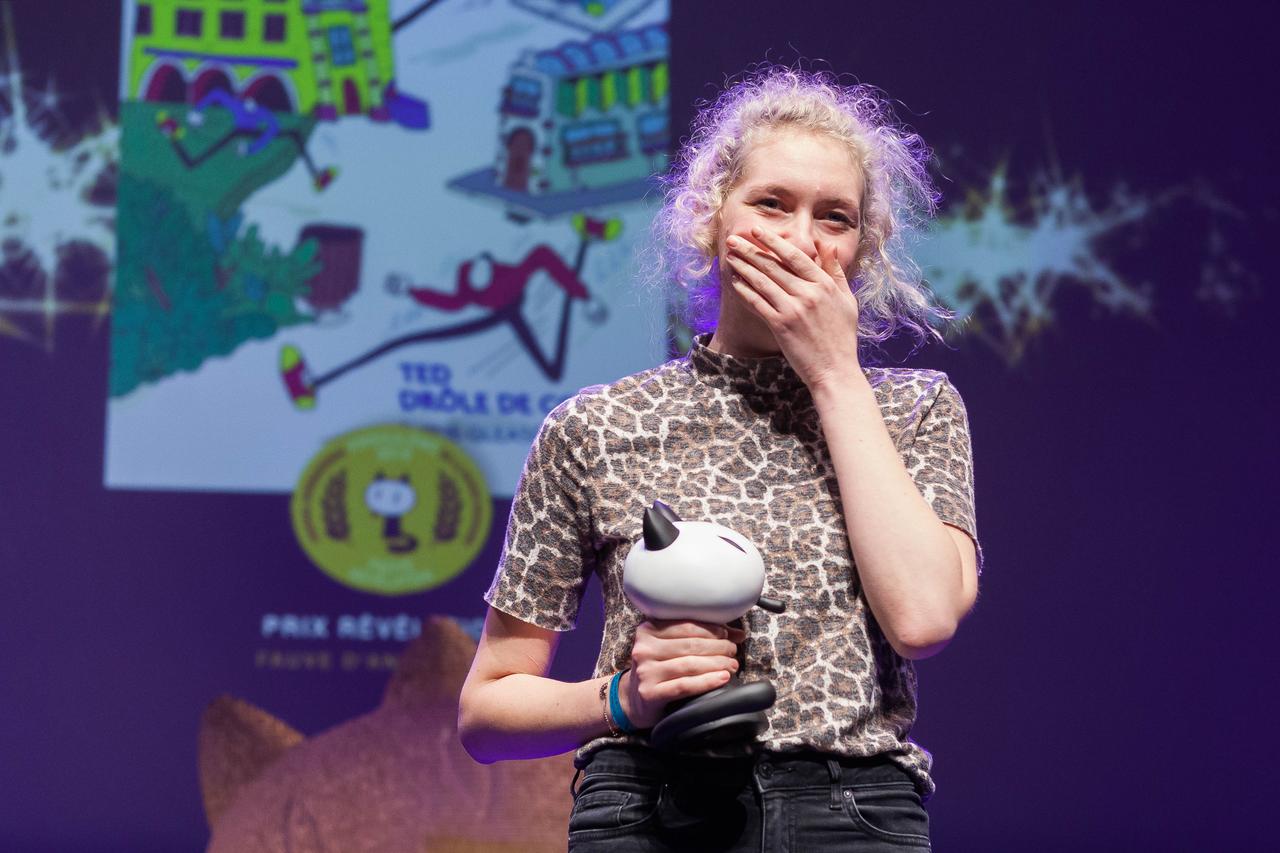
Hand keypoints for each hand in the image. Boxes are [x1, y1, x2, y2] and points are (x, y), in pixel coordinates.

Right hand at [620, 620, 745, 729]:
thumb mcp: (671, 648)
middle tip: (733, 651)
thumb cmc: (658, 668)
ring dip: (717, 664)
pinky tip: (722, 679)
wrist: (632, 699)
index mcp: (647, 630)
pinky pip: (685, 685)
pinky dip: (707, 681)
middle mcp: (643, 648)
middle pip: (690, 645)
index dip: (712, 630)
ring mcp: (645, 671)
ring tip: (732, 665)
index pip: (686, 625)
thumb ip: (699, 636)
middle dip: (718, 647)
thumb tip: (737, 634)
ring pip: (689, 664)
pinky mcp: (650, 692)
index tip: (728, 635)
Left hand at [722, 226, 863, 391]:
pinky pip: (758, 303)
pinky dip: (745, 291)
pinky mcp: (781, 326)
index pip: (794, 255)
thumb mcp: (847, 300)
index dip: (773, 241)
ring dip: (743, 266)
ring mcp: (793, 309)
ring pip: (762, 281)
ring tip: (730, 256)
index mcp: (824, 284)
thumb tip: (828, 246)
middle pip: (773, 265)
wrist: (835, 370)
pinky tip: (735, 282)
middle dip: (750, 250)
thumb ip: (836, 272)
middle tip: (733, 239)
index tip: (757, 230)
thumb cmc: (842, 337)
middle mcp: (808, 294)